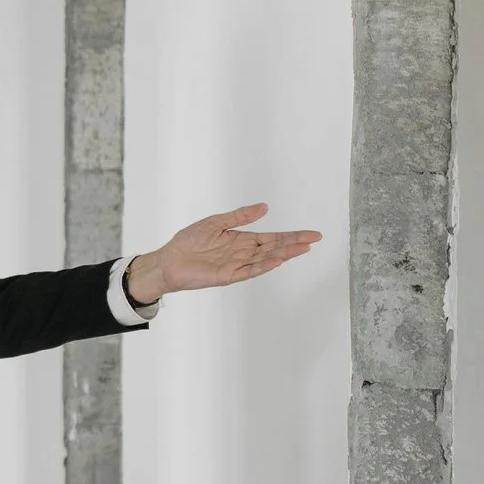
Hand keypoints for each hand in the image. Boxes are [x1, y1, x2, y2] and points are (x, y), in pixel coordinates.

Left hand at [127, 203, 321, 300]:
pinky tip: (277, 259)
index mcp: (242, 240)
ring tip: (302, 247)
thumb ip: (240, 216)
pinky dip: (264, 265)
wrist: (169, 260)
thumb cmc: (189, 242)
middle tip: (315, 239)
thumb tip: (264, 207)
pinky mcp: (228, 276)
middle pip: (274, 248)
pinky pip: (250, 270)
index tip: (311, 234)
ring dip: (284, 253)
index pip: (272, 238)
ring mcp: (238, 265)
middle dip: (295, 243)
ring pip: (266, 259)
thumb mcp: (216, 222)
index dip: (292, 236)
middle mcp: (243, 253)